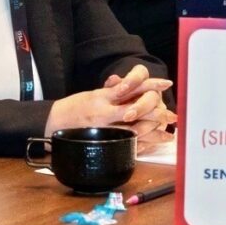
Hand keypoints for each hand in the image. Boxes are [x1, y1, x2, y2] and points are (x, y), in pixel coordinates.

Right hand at [48, 66, 173, 134]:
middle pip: (137, 108)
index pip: (131, 86)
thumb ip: (111, 89)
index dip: (150, 84)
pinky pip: (127, 143)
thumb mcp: (93, 94)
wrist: (54, 124)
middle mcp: (105, 110)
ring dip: (154, 130)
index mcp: (104, 96)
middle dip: (157, 111)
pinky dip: (143, 144)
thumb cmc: (75, 108)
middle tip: (172, 114)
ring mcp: (104, 127)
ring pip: (135, 128)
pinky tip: (155, 144)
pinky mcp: (104, 141)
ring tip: (169, 131)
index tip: (167, 84)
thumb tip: (122, 80)